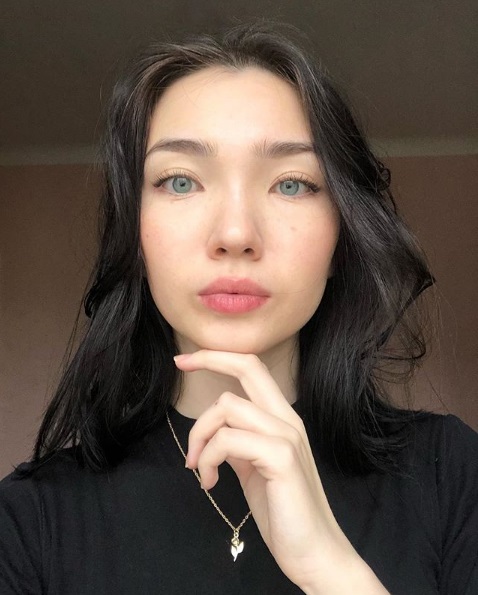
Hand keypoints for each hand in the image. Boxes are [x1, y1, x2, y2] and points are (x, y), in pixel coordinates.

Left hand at [174, 350, 388, 593]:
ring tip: (197, 468)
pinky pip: (228, 440)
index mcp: (282, 419)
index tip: (186, 359)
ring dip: (200, 436)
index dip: (219, 356)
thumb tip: (216, 432)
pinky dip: (208, 458)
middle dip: (208, 358)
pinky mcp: (282, 458)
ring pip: (227, 407)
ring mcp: (287, 437)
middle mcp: (288, 419)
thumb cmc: (284, 512)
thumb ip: (239, 444)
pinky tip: (209, 482)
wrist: (314, 552)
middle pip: (248, 367)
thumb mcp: (254, 469)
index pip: (253, 369)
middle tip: (179, 364)